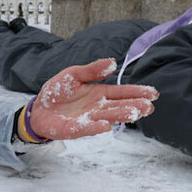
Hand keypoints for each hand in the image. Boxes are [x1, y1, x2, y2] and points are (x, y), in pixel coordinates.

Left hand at [29, 58, 158, 139]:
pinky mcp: (75, 129)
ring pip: (108, 117)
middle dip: (135, 106)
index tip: (153, 94)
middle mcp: (98, 107)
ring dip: (121, 116)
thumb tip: (113, 62)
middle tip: (149, 107)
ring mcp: (88, 119)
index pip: (122, 92)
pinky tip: (106, 125)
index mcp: (100, 93)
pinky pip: (87, 128)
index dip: (137, 92)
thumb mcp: (74, 74)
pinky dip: (96, 127)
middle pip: (120, 106)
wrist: (38, 108)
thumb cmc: (58, 91)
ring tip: (135, 114)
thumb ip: (92, 70)